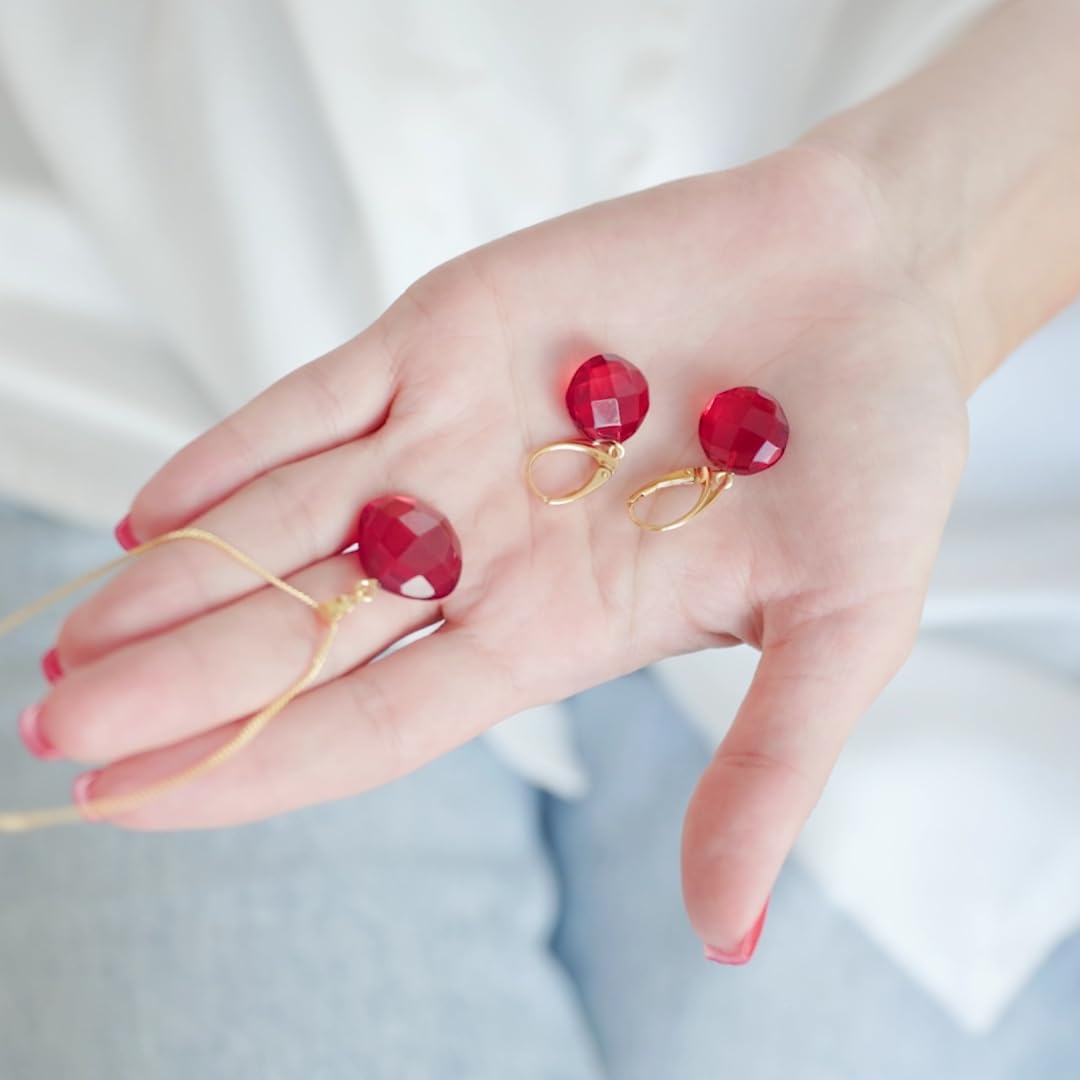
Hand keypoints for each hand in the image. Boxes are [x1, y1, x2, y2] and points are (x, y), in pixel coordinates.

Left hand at [39, 145, 967, 952]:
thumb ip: (772, 765)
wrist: (867, 285)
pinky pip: (318, 400)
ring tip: (72, 645)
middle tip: (55, 732)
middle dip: (183, 685)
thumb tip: (728, 937)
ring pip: (289, 521)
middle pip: (307, 631)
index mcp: (560, 625)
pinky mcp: (451, 333)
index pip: (381, 721)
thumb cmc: (877, 452)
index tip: (138, 806)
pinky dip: (238, 449)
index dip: (264, 767)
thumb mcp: (848, 623)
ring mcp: (456, 436)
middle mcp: (486, 542)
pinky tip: (157, 511)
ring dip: (182, 581)